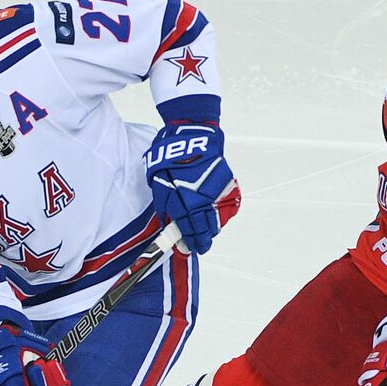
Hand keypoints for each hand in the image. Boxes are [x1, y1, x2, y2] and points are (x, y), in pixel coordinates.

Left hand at [144, 123, 238, 254]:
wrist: (192, 136)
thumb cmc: (170, 161)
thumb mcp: (159, 187)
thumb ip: (166, 209)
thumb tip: (171, 226)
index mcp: (185, 203)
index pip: (190, 231)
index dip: (191, 243)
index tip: (190, 249)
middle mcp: (204, 200)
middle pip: (207, 228)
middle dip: (203, 239)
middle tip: (201, 245)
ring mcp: (217, 192)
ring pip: (219, 219)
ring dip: (213, 227)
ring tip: (207, 231)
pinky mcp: (227, 183)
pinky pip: (227, 204)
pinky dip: (222, 212)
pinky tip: (216, 214)